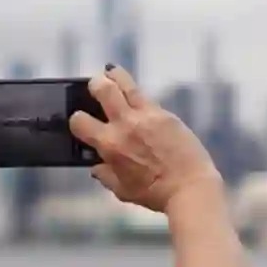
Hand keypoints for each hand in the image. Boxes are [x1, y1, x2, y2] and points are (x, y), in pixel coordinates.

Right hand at [69, 65, 221, 213]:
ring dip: (115, 76)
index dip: (77, 120)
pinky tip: (136, 95)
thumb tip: (96, 166)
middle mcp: (124, 124)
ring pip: (125, 84)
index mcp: (109, 144)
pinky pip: (146, 97)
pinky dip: (137, 94)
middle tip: (95, 85)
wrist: (189, 186)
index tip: (82, 121)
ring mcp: (145, 115)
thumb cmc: (154, 194)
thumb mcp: (121, 190)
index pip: (80, 121)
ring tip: (111, 73)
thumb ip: (105, 176)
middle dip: (95, 84)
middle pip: (103, 89)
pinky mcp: (164, 114)